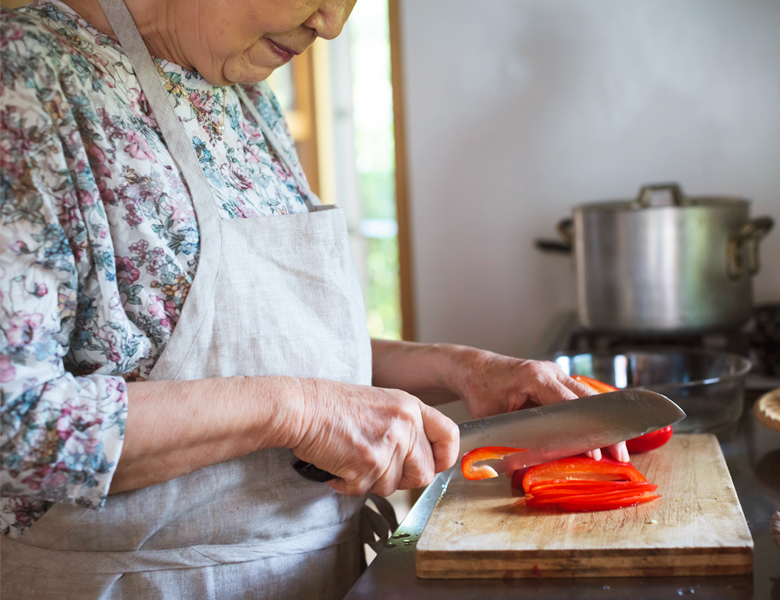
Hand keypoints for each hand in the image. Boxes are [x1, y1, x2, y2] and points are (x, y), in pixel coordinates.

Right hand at [290, 379, 459, 496]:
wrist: (303, 408)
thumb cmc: (333, 404)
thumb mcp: (381, 403)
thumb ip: (404, 425)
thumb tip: (418, 456)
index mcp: (411, 407)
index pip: (449, 435)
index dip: (443, 457)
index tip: (434, 465)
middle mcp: (405, 426)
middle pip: (423, 473)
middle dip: (402, 478)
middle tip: (378, 467)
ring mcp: (388, 447)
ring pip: (392, 487)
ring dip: (371, 481)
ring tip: (352, 458)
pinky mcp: (368, 466)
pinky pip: (365, 491)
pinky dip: (349, 484)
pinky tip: (338, 463)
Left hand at [449, 348, 628, 462]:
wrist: (474, 368)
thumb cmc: (480, 390)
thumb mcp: (491, 416)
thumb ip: (509, 437)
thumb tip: (522, 470)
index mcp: (535, 376)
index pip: (569, 405)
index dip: (583, 431)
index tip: (595, 453)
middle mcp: (550, 371)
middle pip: (588, 400)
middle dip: (604, 428)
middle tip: (620, 455)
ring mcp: (556, 374)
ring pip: (587, 398)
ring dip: (601, 423)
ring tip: (617, 449)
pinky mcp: (556, 381)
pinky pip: (579, 398)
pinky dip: (590, 417)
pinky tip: (601, 435)